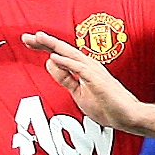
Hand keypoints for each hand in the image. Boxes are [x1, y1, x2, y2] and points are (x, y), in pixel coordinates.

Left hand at [21, 32, 147, 133]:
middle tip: (26, 36)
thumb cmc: (107, 105)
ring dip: (54, 46)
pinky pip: (81, 70)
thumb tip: (50, 63)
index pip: (60, 53)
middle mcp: (88, 66)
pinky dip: (67, 62)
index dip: (44, 46)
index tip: (28, 41)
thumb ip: (65, 78)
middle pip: (63, 50)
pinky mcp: (98, 82)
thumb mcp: (78, 92)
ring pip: (71, 55)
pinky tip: (55, 57)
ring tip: (39, 37)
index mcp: (83, 67)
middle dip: (45, 42)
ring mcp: (94, 72)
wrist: (128, 117)